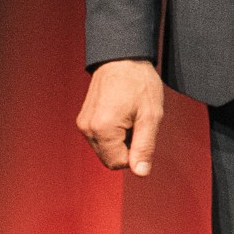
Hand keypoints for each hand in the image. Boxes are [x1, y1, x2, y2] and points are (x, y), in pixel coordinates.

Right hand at [75, 58, 165, 175]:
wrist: (122, 59)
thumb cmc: (139, 85)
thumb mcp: (150, 117)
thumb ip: (144, 147)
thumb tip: (141, 173)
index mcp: (102, 130)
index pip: (118, 163)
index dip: (136, 153)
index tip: (142, 130)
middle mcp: (87, 129)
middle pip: (110, 158)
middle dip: (127, 147)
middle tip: (137, 122)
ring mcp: (83, 123)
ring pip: (105, 148)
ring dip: (121, 140)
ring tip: (130, 116)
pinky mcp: (84, 119)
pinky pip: (101, 138)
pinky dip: (114, 132)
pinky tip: (122, 114)